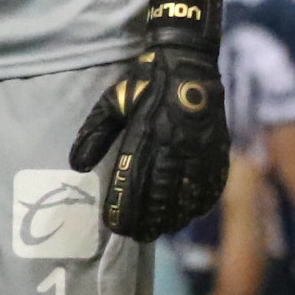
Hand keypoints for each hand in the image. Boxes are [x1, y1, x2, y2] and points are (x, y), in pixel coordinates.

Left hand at [69, 0, 230, 239]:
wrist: (188, 58)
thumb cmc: (146, 81)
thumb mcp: (112, 101)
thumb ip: (95, 133)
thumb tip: (76, 165)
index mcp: (145, 133)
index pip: (132, 180)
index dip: (124, 207)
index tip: (115, 225)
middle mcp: (174, 144)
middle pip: (161, 195)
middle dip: (149, 220)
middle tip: (139, 236)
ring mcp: (199, 148)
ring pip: (188, 193)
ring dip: (174, 216)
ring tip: (162, 230)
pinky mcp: (217, 146)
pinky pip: (212, 182)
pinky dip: (201, 201)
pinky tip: (191, 212)